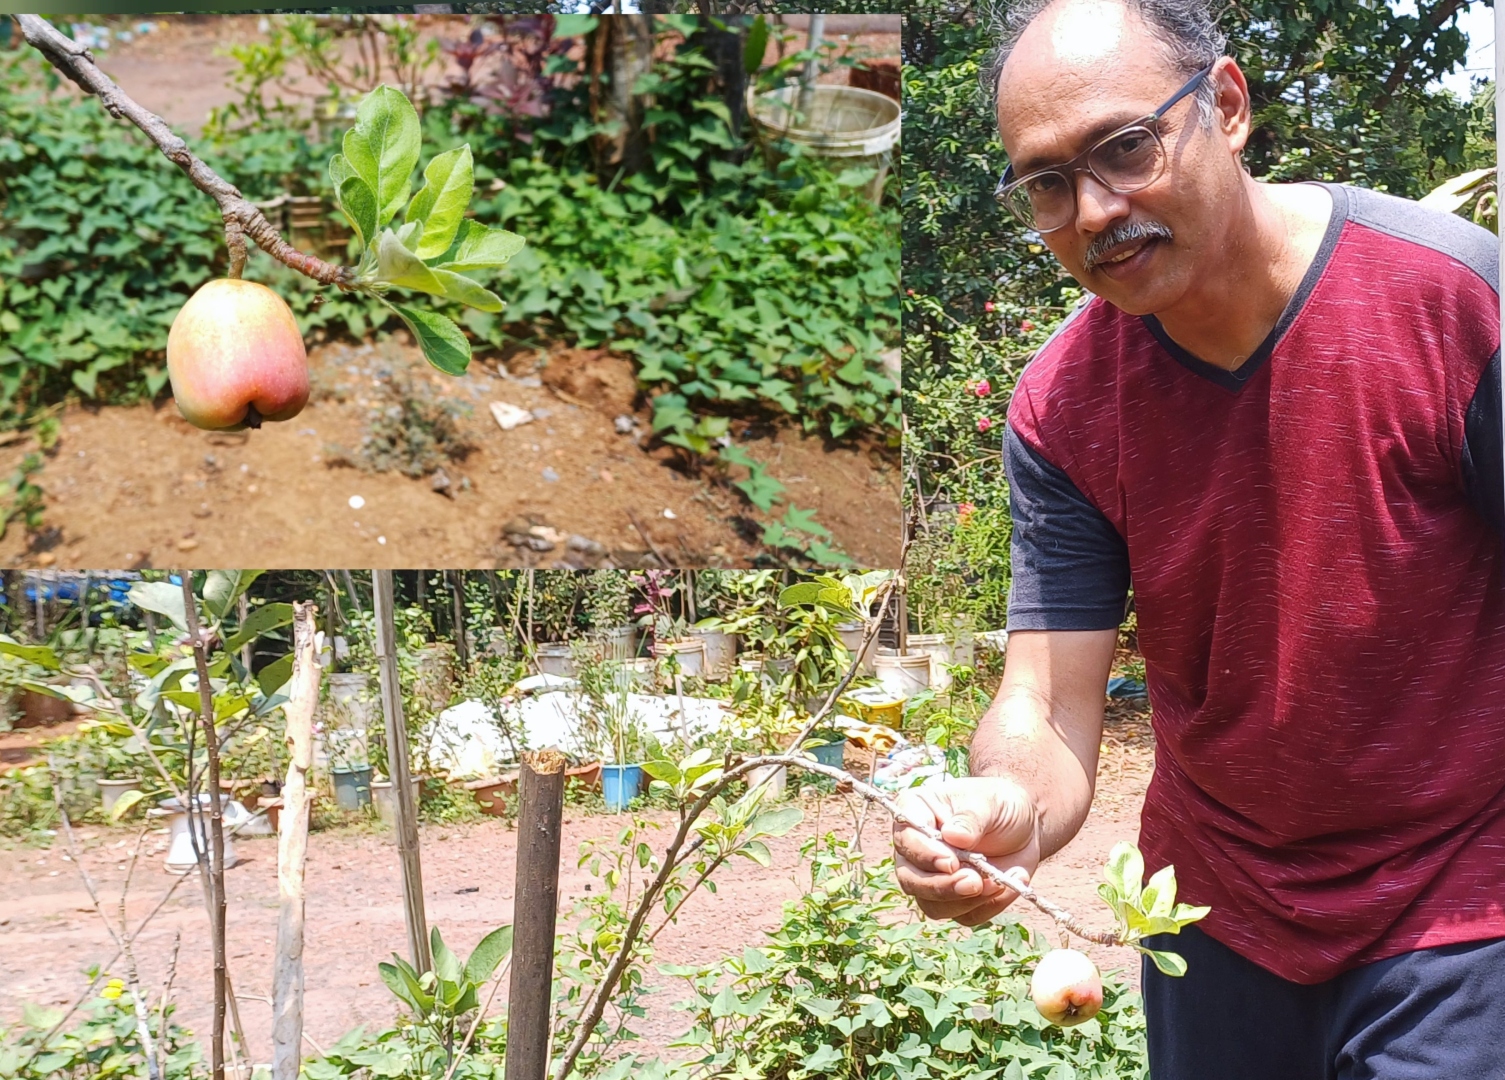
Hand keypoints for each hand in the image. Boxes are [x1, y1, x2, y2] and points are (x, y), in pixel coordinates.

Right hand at [892, 776, 1040, 926]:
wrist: (1025, 826)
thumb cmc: (999, 805)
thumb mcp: (990, 802)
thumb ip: (971, 818)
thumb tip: (953, 836)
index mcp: (915, 813)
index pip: (906, 840)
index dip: (924, 856)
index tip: (951, 863)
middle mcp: (916, 850)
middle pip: (911, 880)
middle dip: (942, 887)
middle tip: (975, 882)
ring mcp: (932, 878)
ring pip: (933, 905)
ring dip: (966, 901)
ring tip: (1000, 882)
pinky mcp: (956, 900)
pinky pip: (965, 916)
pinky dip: (990, 906)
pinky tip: (1010, 883)